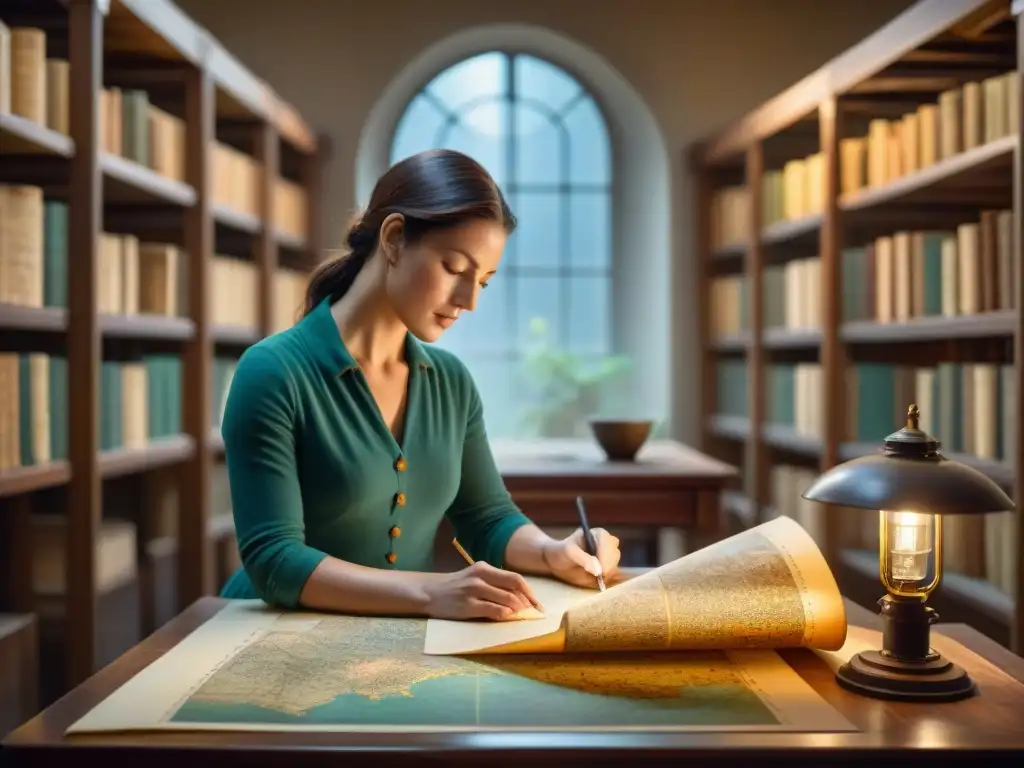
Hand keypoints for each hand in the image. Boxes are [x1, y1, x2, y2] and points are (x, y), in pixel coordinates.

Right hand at [423, 561, 541, 620]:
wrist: (430, 592)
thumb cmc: (456, 587)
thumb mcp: (475, 578)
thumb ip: (494, 584)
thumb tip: (520, 598)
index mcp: (484, 568)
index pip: (514, 578)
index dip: (529, 591)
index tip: (538, 603)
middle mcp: (480, 576)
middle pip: (514, 586)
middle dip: (528, 601)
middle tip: (534, 612)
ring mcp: (474, 590)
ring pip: (506, 599)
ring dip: (518, 609)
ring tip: (520, 615)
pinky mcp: (468, 605)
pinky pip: (493, 610)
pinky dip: (504, 614)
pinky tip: (507, 617)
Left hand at [542, 527, 620, 588]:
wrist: (556, 562)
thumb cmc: (561, 552)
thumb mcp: (569, 552)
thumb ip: (583, 559)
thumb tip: (598, 571)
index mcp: (599, 535)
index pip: (608, 544)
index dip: (606, 557)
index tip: (600, 571)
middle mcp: (607, 544)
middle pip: (615, 555)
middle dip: (608, 566)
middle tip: (598, 577)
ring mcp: (608, 557)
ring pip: (615, 566)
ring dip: (607, 573)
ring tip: (595, 577)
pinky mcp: (607, 569)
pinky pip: (612, 576)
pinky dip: (606, 579)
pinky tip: (597, 580)